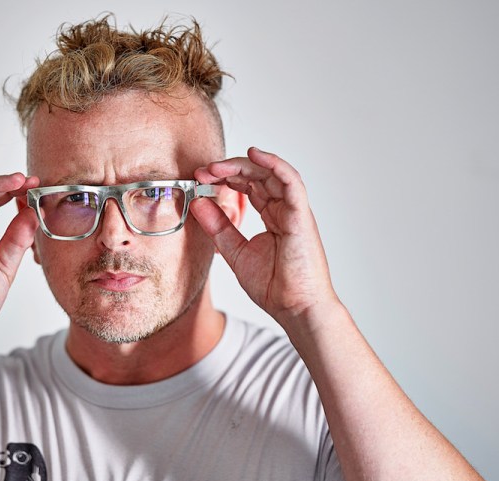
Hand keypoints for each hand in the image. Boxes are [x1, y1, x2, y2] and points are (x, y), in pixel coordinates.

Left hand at [191, 147, 338, 329]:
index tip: (200, 178)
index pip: (249, 186)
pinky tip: (254, 155)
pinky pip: (291, 182)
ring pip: (271, 173)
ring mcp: (294, 211)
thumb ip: (218, 226)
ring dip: (243, 164)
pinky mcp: (301, 216)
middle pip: (258, 175)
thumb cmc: (275, 286)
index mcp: (272, 216)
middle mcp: (284, 209)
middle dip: (228, 169)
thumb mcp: (235, 251)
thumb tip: (197, 203)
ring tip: (216, 166)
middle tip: (203, 171)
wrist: (295, 309)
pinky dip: (274, 164)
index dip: (225, 178)